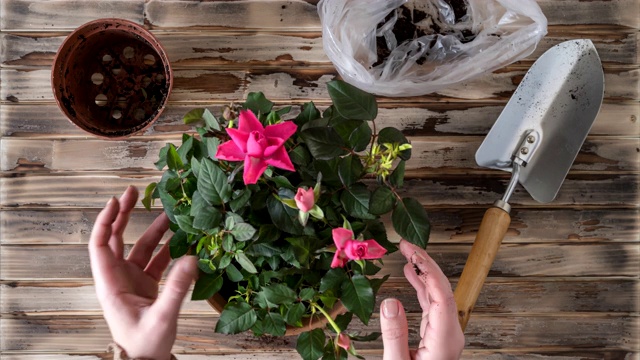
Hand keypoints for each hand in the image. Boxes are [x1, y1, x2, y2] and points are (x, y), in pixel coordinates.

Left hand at [88, 186, 197, 359]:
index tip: (116, 200)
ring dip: (152, 231)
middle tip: (134, 192)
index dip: (106, 221)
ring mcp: (132, 281)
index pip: (101, 245)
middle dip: (124, 215)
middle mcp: (118, 278)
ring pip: (139, 248)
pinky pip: (155, 261)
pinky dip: (166, 250)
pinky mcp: (146, 286)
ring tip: (169, 214)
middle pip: (117, 239)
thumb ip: (177, 288)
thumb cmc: (145, 344)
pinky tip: (180, 240)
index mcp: (111, 284)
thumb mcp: (161, 317)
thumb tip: (191, 257)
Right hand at [380, 240, 464, 359]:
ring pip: (436, 296)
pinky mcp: (436, 336)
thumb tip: (390, 301)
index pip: (441, 294)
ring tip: (406, 255)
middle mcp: (449, 333)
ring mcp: (444, 334)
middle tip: (406, 245)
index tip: (411, 252)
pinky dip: (420, 288)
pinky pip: (431, 305)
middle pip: (442, 289)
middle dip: (425, 263)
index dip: (427, 268)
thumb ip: (394, 335)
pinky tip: (411, 277)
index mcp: (445, 339)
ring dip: (422, 273)